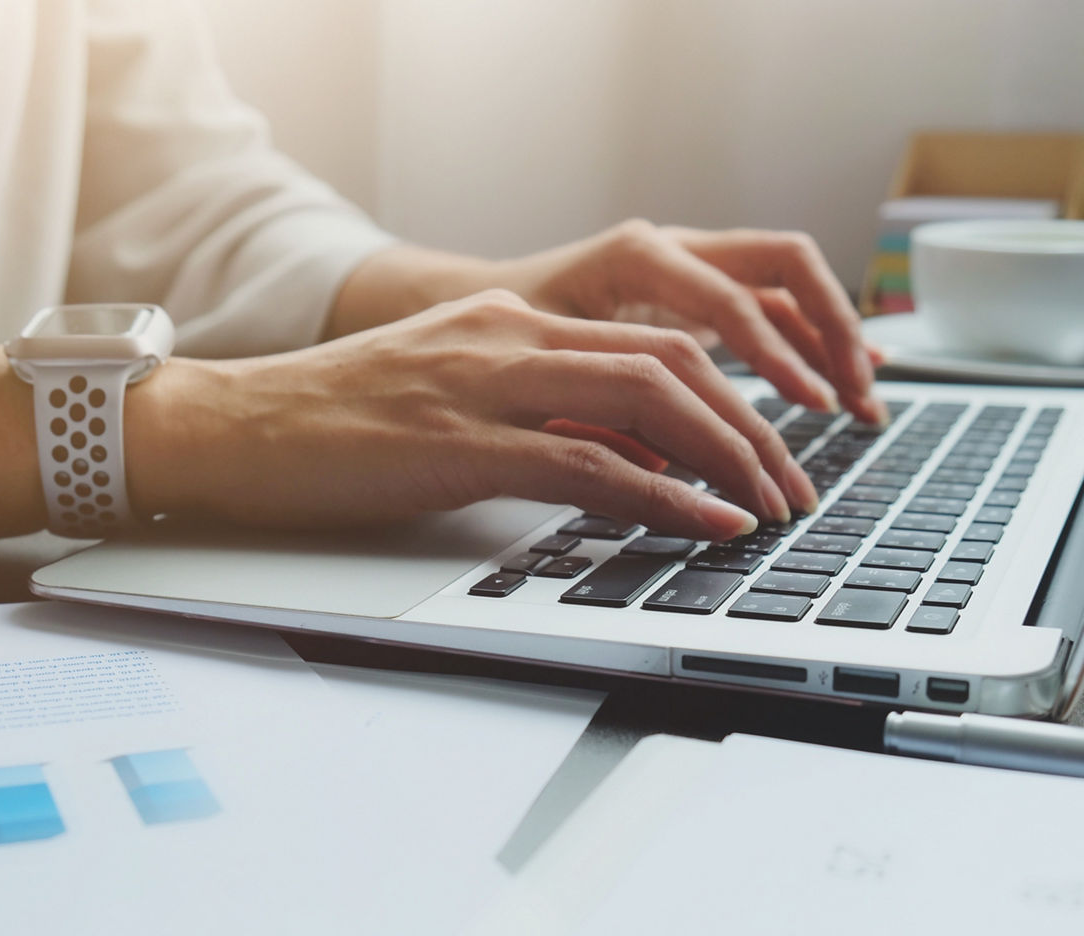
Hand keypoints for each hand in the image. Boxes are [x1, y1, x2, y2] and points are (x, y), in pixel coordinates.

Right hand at [134, 291, 818, 539]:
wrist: (234, 427)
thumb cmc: (332, 424)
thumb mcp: (450, 401)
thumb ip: (536, 417)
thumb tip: (626, 464)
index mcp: (509, 320)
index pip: (651, 338)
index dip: (729, 391)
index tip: (768, 446)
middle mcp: (507, 335)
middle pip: (671, 360)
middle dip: (751, 423)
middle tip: (794, 484)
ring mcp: (482, 382)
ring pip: (645, 398)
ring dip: (727, 456)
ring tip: (771, 508)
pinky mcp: (456, 441)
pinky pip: (587, 463)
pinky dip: (663, 496)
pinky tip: (706, 525)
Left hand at [498, 220, 886, 424]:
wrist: (473, 303)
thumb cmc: (498, 336)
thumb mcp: (540, 372)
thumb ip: (599, 413)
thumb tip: (668, 472)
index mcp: (636, 257)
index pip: (730, 302)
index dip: (776, 358)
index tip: (812, 409)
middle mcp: (671, 247)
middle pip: (783, 265)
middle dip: (830, 331)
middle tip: (857, 399)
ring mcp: (688, 263)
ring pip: (786, 283)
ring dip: (831, 336)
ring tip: (865, 400)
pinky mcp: (693, 291)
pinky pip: (768, 304)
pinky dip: (807, 340)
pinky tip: (841, 378)